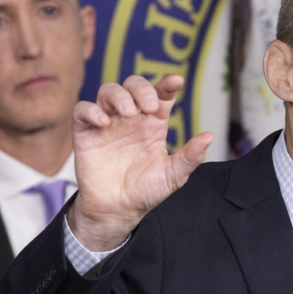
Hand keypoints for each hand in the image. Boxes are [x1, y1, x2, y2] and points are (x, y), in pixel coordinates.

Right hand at [68, 75, 213, 250]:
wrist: (117, 210)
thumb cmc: (146, 191)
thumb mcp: (173, 176)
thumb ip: (190, 156)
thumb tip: (209, 136)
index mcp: (153, 125)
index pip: (160, 95)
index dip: (167, 85)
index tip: (177, 82)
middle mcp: (131, 119)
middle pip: (133, 86)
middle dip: (142, 88)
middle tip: (149, 106)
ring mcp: (108, 124)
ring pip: (108, 91)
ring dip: (118, 95)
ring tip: (128, 113)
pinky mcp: (86, 133)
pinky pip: (83, 110)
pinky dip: (91, 110)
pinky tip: (104, 122)